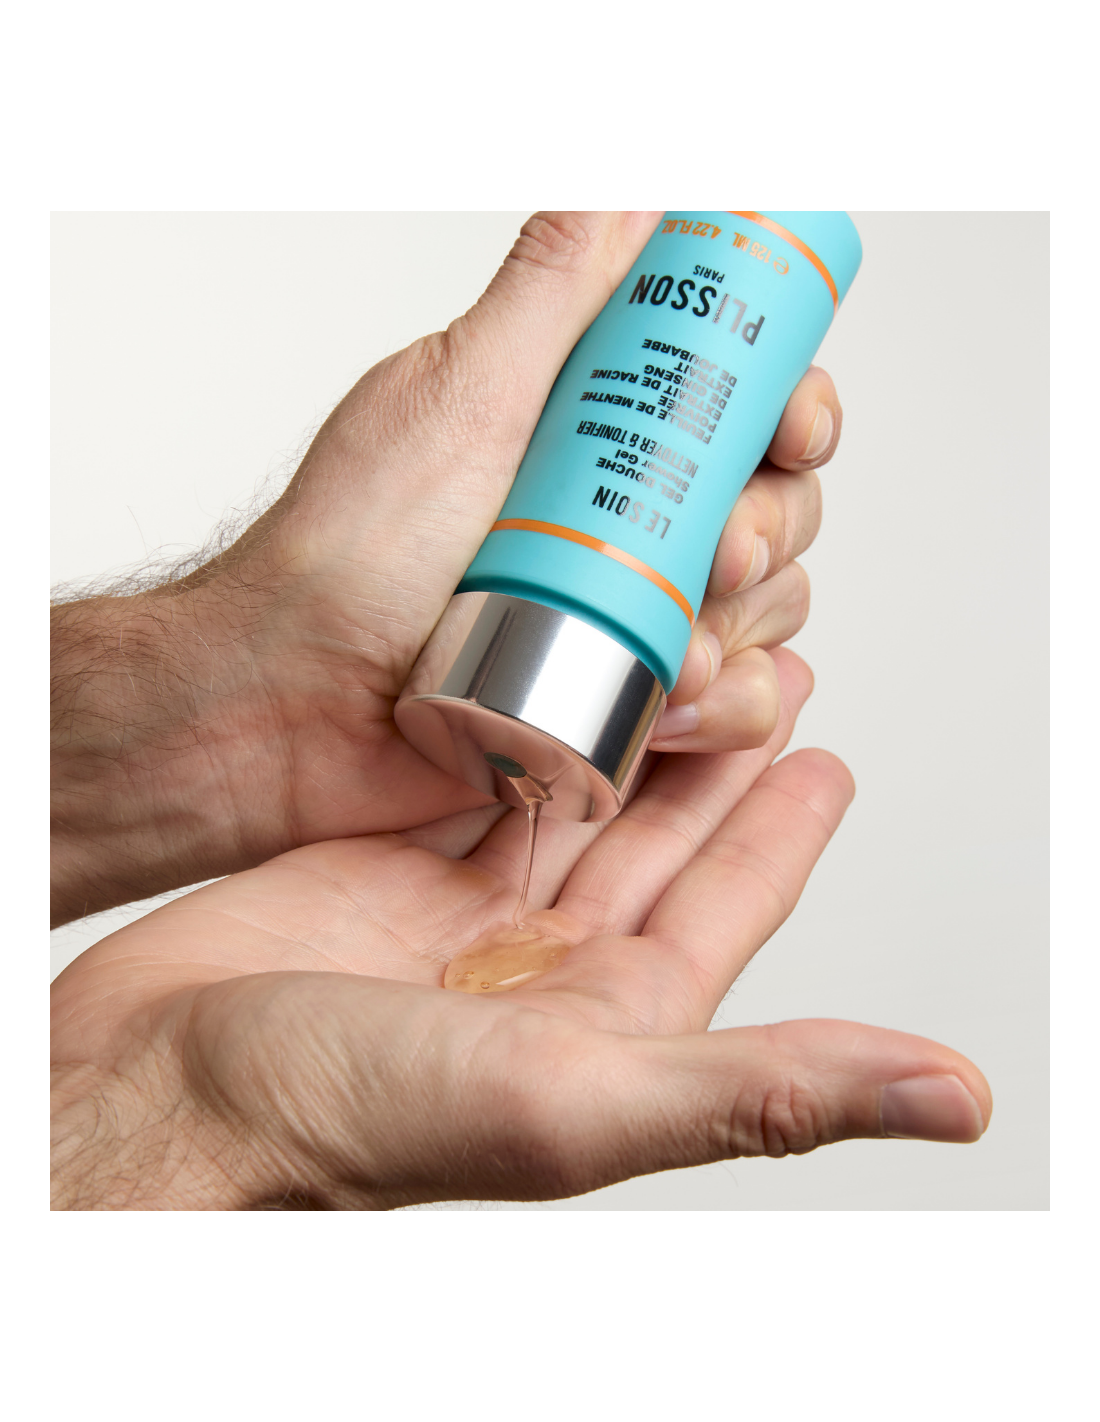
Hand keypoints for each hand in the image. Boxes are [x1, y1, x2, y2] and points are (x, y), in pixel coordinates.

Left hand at [51, 212, 842, 923]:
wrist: (295, 706)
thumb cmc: (351, 553)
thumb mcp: (459, 392)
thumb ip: (551, 286)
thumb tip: (635, 187)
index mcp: (591, 434)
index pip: (732, 404)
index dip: (789, 407)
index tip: (796, 424)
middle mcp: (619, 521)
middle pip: (770, 504)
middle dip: (772, 528)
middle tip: (723, 554)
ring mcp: (626, 618)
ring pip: (764, 610)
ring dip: (749, 630)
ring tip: (681, 656)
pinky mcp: (625, 706)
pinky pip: (732, 706)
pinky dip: (731, 709)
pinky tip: (681, 707)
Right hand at [51, 652, 989, 1210]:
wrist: (157, 1085)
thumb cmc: (350, 1116)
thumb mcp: (584, 1098)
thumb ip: (768, 1088)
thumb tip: (952, 1099)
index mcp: (604, 1026)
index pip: (725, 911)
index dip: (781, 838)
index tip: (827, 762)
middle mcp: (537, 972)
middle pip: (657, 844)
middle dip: (719, 761)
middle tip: (768, 672)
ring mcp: (457, 916)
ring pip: (572, 799)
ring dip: (630, 730)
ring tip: (681, 656)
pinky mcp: (384, 868)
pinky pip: (482, 782)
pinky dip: (524, 727)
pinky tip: (551, 677)